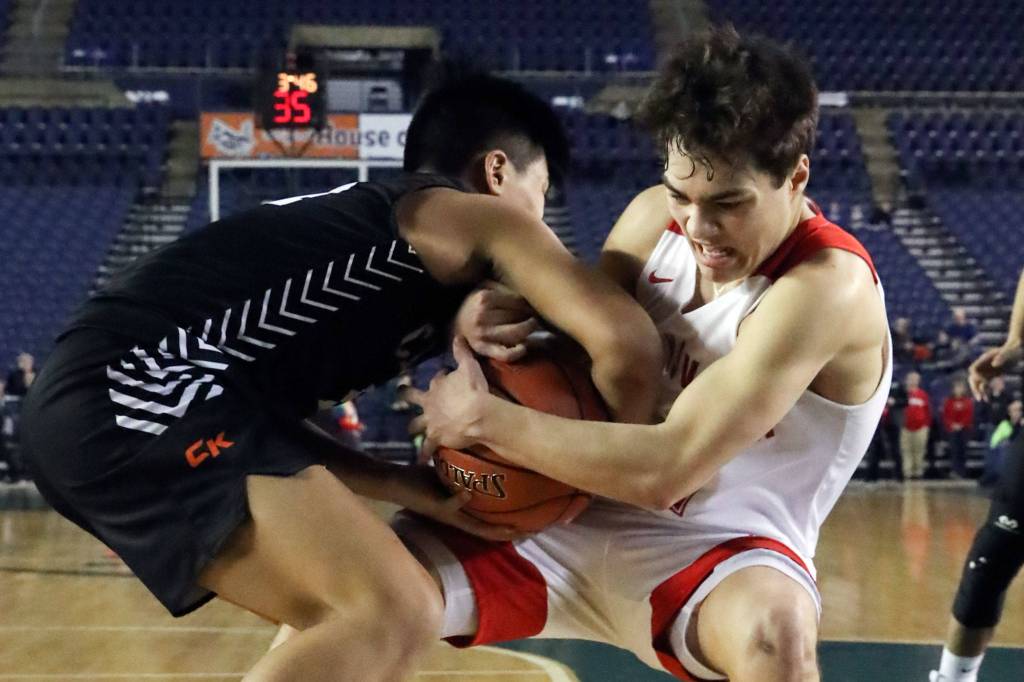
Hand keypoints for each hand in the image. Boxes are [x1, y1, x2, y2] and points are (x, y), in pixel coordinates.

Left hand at [387, 465, 524, 540]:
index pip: (485, 525)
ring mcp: (445, 513)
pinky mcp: (434, 505)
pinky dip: (459, 499)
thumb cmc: (419, 480)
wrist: (393, 482)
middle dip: (505, 532)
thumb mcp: (446, 478)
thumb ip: (462, 475)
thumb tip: (479, 461)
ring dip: (491, 526)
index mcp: (458, 513)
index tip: (525, 526)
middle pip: (484, 531)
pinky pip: (450, 504)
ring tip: (509, 526)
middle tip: (526, 531)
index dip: (504, 528)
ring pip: (472, 526)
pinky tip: (468, 493)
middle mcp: (454, 517)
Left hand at [406, 336, 490, 458]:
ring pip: (414, 425)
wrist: (476, 414)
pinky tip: (420, 460)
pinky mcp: (435, 437)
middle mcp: (429, 402)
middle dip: (406, 395)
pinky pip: (427, 449)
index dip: (441, 377)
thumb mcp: (470, 366)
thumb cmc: (473, 389)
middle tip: (401, 393)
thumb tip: (457, 336)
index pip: (436, 378)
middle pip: (411, 397)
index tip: (447, 376)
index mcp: (436, 385)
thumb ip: (462, 352)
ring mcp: (430, 421)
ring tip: (410, 431)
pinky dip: (424, 454)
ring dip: (413, 427)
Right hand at [454, 281, 539, 361]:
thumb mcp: (484, 287)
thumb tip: (528, 290)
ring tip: (532, 325)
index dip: (529, 303)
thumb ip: (503, 286)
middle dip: (530, 315)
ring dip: (528, 329)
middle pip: (518, 315)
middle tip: (534, 314)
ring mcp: (482, 334)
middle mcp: (482, 315)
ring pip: (515, 333)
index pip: (518, 300)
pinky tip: (524, 347)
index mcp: (484, 297)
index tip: (532, 304)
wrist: (456, 324)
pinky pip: (504, 354)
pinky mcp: (483, 349)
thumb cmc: (475, 303)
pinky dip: (517, 352)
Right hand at [968, 339, 1021, 400]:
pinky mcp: (995, 374)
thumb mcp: (1008, 353)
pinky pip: (990, 383)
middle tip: (979, 397)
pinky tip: (996, 394)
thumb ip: (1001, 357)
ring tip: (985, 400)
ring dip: (982, 391)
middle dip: (975, 387)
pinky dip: (992, 389)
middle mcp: (984, 365)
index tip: (985, 382)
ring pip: (981, 382)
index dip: (976, 377)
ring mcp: (989, 370)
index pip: (973, 369)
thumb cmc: (1013, 349)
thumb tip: (994, 364)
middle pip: (974, 377)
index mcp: (984, 359)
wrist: (1019, 349)